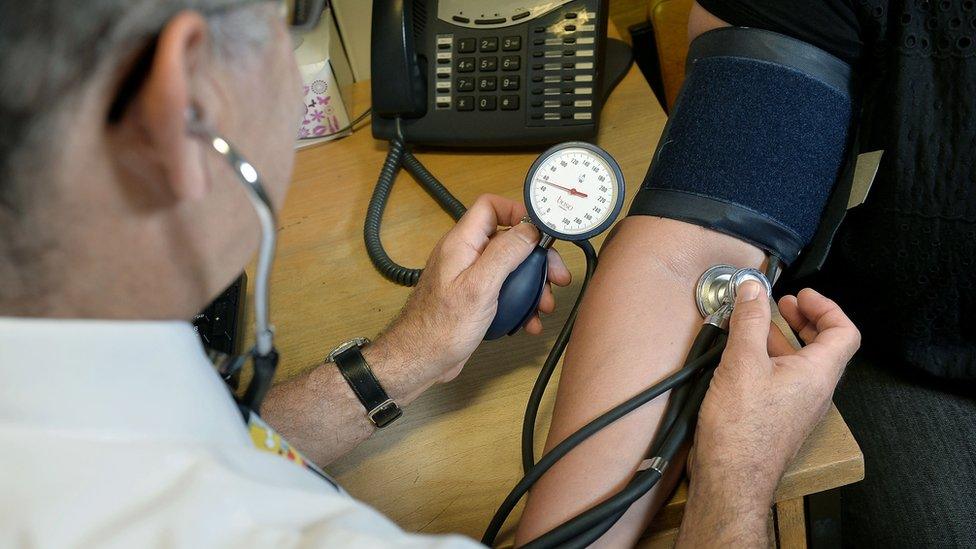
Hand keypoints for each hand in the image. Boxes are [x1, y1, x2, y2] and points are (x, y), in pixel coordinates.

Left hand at [377, 194, 570, 386]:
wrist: (420, 360)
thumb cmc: (441, 327)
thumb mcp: (480, 286)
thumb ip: (505, 254)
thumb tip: (529, 230)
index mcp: (462, 243)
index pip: (490, 207)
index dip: (518, 212)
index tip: (542, 232)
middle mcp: (465, 255)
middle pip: (508, 240)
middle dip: (536, 258)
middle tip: (556, 277)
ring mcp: (469, 277)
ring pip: (509, 269)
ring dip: (532, 285)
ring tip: (545, 306)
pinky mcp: (474, 299)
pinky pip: (503, 292)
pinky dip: (520, 303)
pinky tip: (529, 321)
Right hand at [688, 283, 860, 511]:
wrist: (731, 479)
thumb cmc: (742, 429)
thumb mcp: (742, 362)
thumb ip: (750, 321)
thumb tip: (752, 290)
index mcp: (818, 374)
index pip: (844, 332)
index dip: (826, 307)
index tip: (800, 295)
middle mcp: (815, 392)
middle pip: (825, 347)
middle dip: (804, 320)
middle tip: (782, 305)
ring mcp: (798, 408)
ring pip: (802, 364)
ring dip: (783, 339)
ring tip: (755, 327)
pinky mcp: (779, 419)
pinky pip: (784, 381)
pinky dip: (770, 360)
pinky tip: (743, 359)